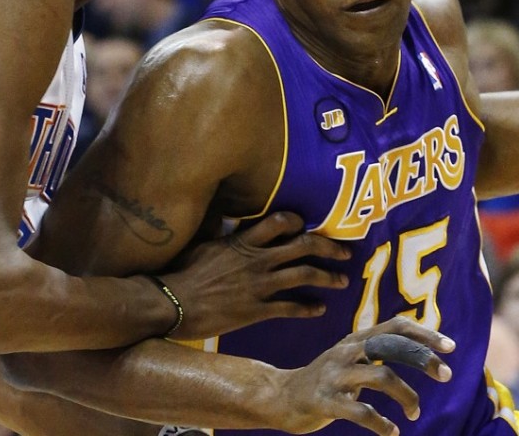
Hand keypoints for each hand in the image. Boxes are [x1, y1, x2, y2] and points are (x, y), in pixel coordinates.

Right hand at [161, 212, 350, 339]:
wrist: (173, 303)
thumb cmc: (183, 271)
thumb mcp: (201, 241)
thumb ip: (218, 226)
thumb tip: (221, 208)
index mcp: (244, 240)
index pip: (281, 222)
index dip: (298, 222)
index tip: (308, 226)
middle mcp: (258, 260)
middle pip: (303, 247)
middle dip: (329, 248)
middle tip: (346, 252)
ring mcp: (260, 285)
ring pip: (304, 276)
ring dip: (327, 277)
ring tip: (342, 281)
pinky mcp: (258, 310)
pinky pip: (291, 308)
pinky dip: (308, 308)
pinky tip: (320, 309)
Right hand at [272, 317, 454, 435]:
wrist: (281, 397)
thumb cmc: (326, 379)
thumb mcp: (351, 357)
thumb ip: (378, 350)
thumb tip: (419, 348)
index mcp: (356, 340)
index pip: (396, 327)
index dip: (424, 334)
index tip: (450, 347)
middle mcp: (347, 351)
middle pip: (392, 346)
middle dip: (423, 359)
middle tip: (447, 374)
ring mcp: (335, 375)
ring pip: (381, 377)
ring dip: (407, 396)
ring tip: (415, 413)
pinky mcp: (325, 401)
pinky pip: (360, 412)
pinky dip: (382, 424)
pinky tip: (392, 433)